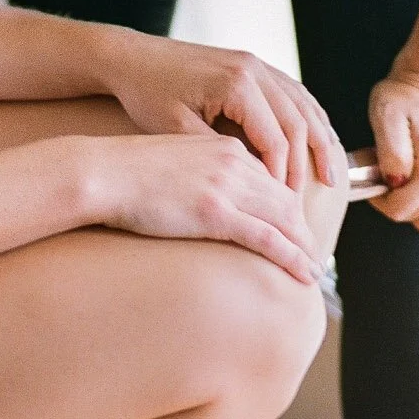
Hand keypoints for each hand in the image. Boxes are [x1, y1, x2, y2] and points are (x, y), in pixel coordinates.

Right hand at [81, 131, 324, 284]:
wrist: (104, 171)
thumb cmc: (129, 169)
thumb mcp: (176, 159)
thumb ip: (203, 171)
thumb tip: (211, 197)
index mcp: (223, 146)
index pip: (271, 175)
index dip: (288, 204)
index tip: (294, 226)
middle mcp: (231, 161)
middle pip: (285, 197)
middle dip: (303, 227)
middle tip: (313, 251)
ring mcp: (225, 186)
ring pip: (284, 218)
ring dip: (305, 246)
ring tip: (314, 268)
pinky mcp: (216, 212)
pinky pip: (268, 238)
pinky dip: (293, 257)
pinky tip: (305, 272)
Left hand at [103, 29, 340, 193]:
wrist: (130, 56)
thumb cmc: (147, 93)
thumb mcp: (177, 130)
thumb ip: (218, 155)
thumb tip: (255, 186)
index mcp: (236, 84)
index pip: (276, 140)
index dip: (282, 178)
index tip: (282, 211)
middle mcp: (252, 68)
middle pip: (298, 123)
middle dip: (306, 165)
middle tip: (307, 204)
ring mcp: (254, 62)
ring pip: (303, 104)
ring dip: (319, 140)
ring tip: (331, 177)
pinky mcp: (250, 62)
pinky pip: (292, 91)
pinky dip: (309, 117)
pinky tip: (317, 140)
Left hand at [369, 64, 418, 229]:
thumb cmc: (405, 92)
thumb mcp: (385, 114)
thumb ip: (390, 153)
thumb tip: (394, 183)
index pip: (401, 210)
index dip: (379, 200)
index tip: (372, 181)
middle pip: (417, 215)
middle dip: (396, 200)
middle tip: (385, 173)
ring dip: (414, 201)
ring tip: (401, 173)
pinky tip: (418, 177)